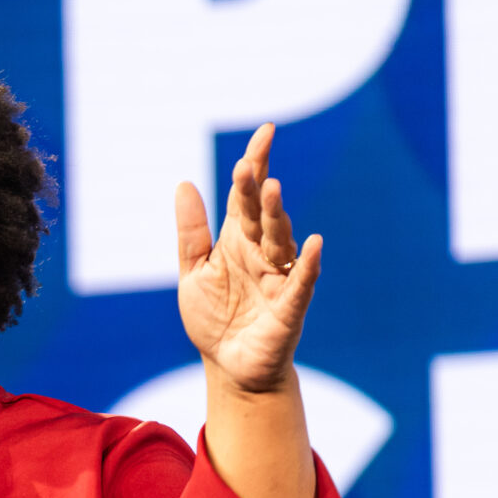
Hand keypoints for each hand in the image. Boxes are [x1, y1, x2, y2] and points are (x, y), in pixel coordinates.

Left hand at [177, 123, 322, 393]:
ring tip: (272, 189)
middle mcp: (262, 253)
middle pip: (262, 213)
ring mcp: (279, 277)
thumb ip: (191, 231)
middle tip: (251, 165)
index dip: (255, 163)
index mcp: (237, 241)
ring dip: (277, 215)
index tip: (266, 131)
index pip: (246, 196)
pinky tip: (312, 243)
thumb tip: (184, 183)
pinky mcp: (290, 306)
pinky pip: (302, 281)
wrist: (228, 366)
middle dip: (257, 189)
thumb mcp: (193, 271)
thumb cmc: (214, 318)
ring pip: (280, 239)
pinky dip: (308, 263)